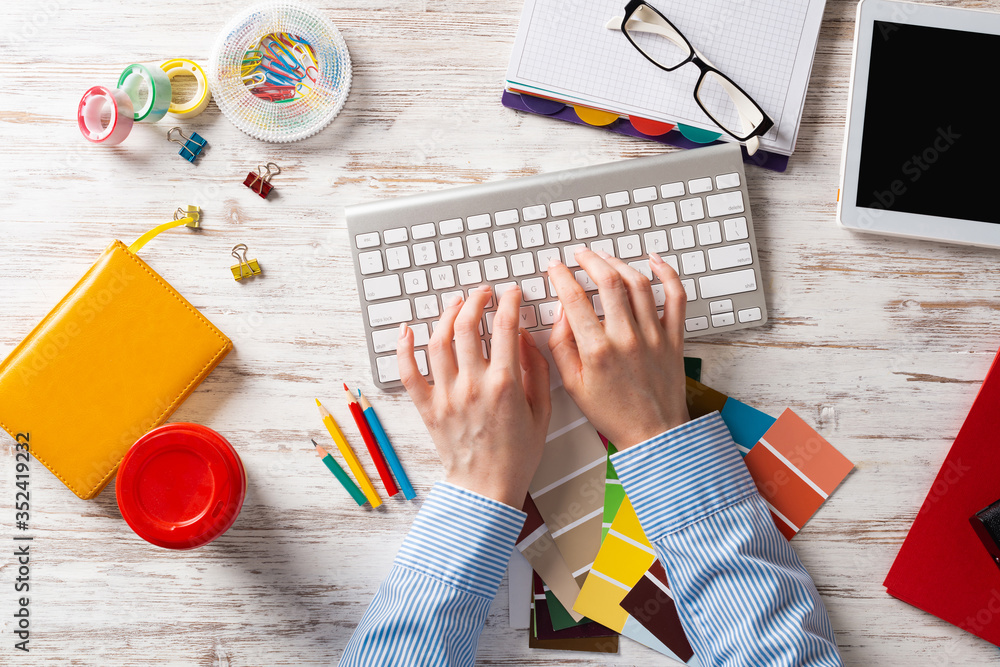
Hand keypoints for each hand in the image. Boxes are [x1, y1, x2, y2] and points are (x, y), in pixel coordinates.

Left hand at [397, 285, 550, 507]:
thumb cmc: (517, 455)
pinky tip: (407, 330)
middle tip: (483, 293)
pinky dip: (404, 348)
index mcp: (504, 384)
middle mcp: (472, 385)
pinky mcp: (428, 407)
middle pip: (466, 325)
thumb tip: (525, 337)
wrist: (486, 488)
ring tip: (455, 304)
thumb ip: (536, 370)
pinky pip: (408, 372)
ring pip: (438, 341)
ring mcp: (446, 395)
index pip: (505, 326)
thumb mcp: (542, 411)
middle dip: (475, 300)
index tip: (511, 292)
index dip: (509, 301)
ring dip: (446, 315)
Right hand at [547, 250, 689, 449]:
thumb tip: (561, 312)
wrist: (653, 434)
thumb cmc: (613, 413)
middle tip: (579, 255)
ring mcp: (654, 335)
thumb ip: (561, 345)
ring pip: (638, 283)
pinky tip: (654, 260)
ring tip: (605, 258)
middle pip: (608, 281)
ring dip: (619, 263)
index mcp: (598, 351)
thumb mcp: (572, 385)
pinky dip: (667, 273)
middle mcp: (627, 338)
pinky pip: (675, 297)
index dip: (560, 276)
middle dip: (590, 260)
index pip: (574, 299)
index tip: (555, 268)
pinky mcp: (674, 337)